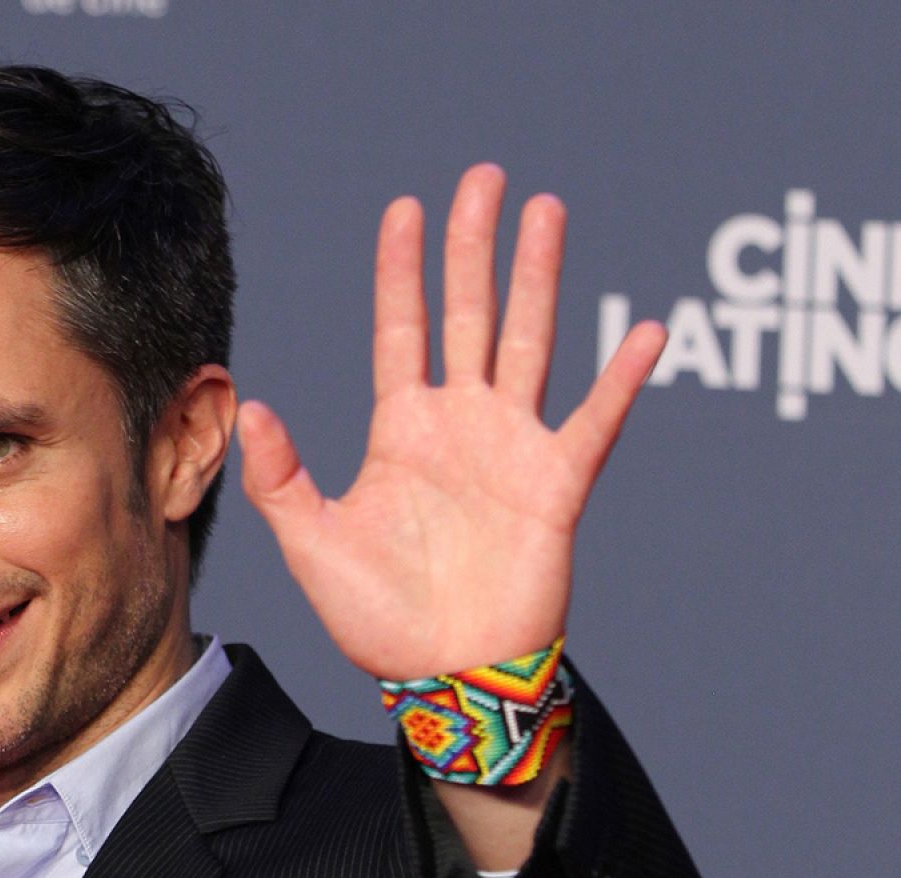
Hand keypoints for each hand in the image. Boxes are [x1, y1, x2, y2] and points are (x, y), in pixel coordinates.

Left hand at [237, 163, 665, 680]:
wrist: (445, 677)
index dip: (402, 269)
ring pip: (528, 341)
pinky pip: (594, 422)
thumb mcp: (312, 541)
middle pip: (469, 313)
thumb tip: (256, 409)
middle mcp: (459, 423)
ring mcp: (511, 448)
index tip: (404, 208)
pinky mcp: (557, 485)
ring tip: (547, 211)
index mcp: (402, 429)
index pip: (401, 328)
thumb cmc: (378, 618)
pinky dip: (622, 380)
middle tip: (484, 178)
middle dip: (474, 246)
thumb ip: (282, 476)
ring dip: (540, 277)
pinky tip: (644, 330)